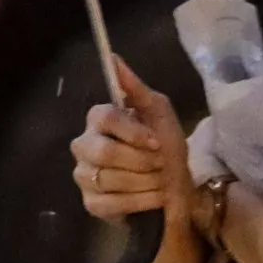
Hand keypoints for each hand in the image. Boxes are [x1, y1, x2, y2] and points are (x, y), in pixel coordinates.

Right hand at [70, 58, 192, 226]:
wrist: (177, 189)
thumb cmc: (167, 148)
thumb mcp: (159, 113)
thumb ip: (135, 88)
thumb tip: (113, 58)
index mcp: (99, 119)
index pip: (105, 118)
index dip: (133, 132)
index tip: (157, 142)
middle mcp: (84, 145)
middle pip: (104, 152)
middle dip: (141, 161)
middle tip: (160, 164)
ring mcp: (84, 176)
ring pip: (108, 179)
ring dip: (145, 182)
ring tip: (160, 181)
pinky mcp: (90, 203)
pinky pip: (109, 203)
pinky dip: (139, 202)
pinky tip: (154, 198)